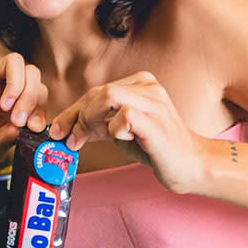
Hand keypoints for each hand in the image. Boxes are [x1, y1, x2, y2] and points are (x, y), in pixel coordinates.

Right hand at [0, 52, 48, 165]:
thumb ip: (9, 140)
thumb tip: (26, 129)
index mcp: (14, 105)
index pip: (39, 93)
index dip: (41, 109)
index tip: (33, 128)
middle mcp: (2, 88)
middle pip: (32, 73)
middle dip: (32, 97)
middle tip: (19, 120)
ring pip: (14, 62)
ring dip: (17, 86)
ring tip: (7, 109)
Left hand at [47, 72, 205, 193]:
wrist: (189, 164)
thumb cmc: (156, 147)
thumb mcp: (120, 131)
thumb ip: (97, 124)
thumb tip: (66, 128)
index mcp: (139, 83)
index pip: (96, 91)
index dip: (72, 110)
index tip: (58, 129)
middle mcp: (147, 86)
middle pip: (98, 92)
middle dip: (76, 117)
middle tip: (69, 139)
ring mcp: (154, 101)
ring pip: (107, 96)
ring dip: (91, 119)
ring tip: (91, 138)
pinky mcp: (156, 121)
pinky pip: (124, 115)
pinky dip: (114, 128)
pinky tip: (119, 139)